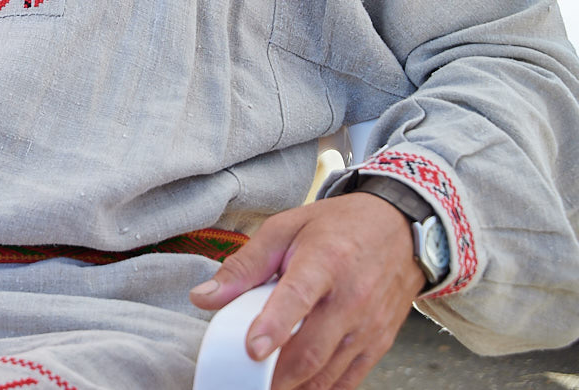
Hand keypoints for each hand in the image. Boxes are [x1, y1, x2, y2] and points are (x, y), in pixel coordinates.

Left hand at [190, 194, 422, 389]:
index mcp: (325, 261)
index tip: (252, 350)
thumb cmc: (336, 228)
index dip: (274, 326)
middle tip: (246, 384)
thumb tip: (203, 298)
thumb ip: (242, 266)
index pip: (297, 298)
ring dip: (295, 386)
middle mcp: (352, 297)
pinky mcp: (379, 343)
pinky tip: (297, 388)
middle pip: (312, 348)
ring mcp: (369, 325)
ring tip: (265, 388)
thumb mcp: (283, 230)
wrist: (398, 229)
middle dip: (276, 375)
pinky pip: (349, 379)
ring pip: (329, 371)